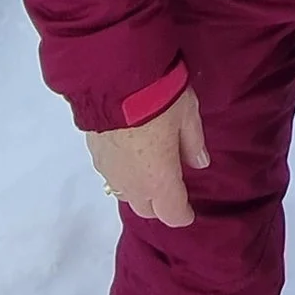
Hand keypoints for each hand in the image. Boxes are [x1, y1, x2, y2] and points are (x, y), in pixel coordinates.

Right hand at [85, 88, 208, 226]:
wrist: (113, 78)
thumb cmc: (159, 99)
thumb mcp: (188, 116)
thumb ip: (194, 144)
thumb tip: (200, 163)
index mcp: (159, 181)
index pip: (172, 214)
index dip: (183, 215)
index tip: (189, 212)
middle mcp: (132, 184)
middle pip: (147, 210)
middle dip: (160, 205)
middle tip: (171, 188)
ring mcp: (110, 171)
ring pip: (126, 194)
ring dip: (139, 189)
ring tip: (149, 170)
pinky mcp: (94, 155)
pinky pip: (112, 175)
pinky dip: (123, 172)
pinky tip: (129, 155)